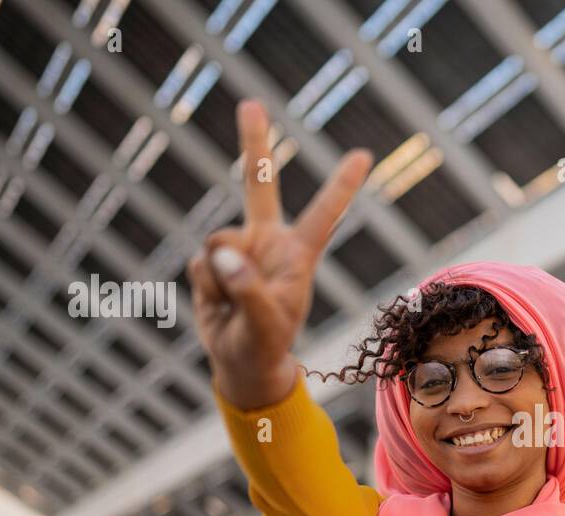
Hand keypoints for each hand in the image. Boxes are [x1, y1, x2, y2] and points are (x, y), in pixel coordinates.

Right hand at [188, 99, 372, 408]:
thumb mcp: (265, 326)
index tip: (364, 155)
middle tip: (251, 104)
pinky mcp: (212, 261)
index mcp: (297, 256)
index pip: (323, 216)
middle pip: (260, 186)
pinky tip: (219, 303)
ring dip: (220, 279)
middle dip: (254, 145)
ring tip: (235, 307)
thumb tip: (222, 255)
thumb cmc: (265, 346)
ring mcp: (238, 250)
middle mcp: (268, 243)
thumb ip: (247, 290)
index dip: (341, 186)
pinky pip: (200, 265)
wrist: (240, 362)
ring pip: (217, 242)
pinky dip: (206, 289)